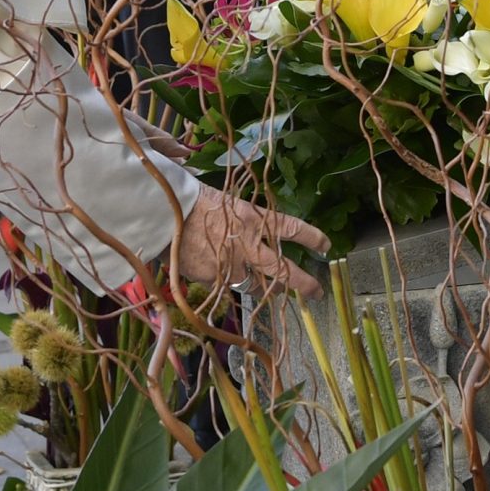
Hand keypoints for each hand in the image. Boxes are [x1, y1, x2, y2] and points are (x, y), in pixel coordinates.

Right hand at [171, 188, 323, 298]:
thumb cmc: (192, 198)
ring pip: (257, 286)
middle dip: (304, 284)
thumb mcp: (225, 200)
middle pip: (283, 271)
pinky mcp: (214, 278)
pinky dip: (229, 283)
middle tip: (316, 293)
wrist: (163, 214)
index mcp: (254, 218)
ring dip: (264, 288)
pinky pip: (228, 287)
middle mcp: (248, 244)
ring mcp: (232, 265)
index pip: (292, 228)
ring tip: (268, 290)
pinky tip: (224, 278)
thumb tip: (251, 225)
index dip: (312, 238)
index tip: (326, 246)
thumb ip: (243, 217)